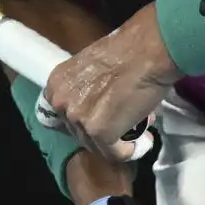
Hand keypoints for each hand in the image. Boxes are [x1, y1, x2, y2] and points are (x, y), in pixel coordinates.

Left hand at [44, 5, 181, 161]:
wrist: (148, 50)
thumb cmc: (128, 50)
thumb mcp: (92, 66)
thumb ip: (86, 87)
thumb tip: (99, 105)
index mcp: (56, 83)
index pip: (61, 116)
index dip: (83, 119)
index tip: (101, 117)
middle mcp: (61, 102)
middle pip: (77, 133)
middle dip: (100, 131)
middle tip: (123, 123)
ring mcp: (78, 119)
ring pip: (95, 145)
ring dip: (116, 141)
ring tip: (138, 128)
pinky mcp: (99, 132)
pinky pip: (114, 154)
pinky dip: (130, 151)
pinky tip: (143, 142)